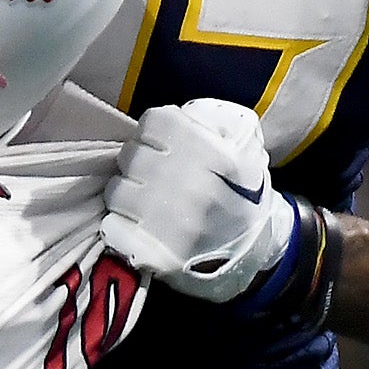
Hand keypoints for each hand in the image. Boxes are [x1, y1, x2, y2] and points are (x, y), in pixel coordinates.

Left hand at [101, 98, 328, 308]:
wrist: (255, 254)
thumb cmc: (244, 197)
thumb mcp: (246, 151)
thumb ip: (215, 125)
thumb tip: (181, 114)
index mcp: (216, 155)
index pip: (156, 122)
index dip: (152, 131)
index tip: (159, 144)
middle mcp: (192, 186)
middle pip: (131, 155)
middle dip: (136, 162)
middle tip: (149, 175)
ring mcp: (171, 224)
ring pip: (117, 190)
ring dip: (125, 193)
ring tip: (142, 201)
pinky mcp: (154, 255)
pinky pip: (112, 227)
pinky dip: (119, 225)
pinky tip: (136, 226)